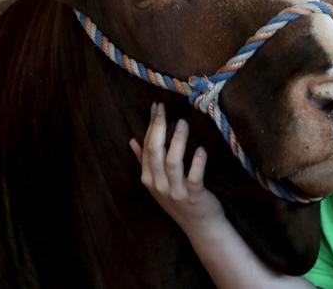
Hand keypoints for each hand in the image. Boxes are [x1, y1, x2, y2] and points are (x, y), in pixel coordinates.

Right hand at [129, 102, 224, 233]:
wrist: (199, 225)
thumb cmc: (178, 200)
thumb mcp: (157, 182)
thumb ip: (144, 161)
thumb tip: (132, 141)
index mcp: (148, 178)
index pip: (147, 147)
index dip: (151, 125)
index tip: (156, 107)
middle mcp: (158, 185)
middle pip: (155, 152)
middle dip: (159, 128)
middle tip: (164, 108)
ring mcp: (175, 192)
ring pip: (172, 163)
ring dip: (177, 141)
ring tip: (183, 123)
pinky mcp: (193, 197)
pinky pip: (193, 178)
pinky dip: (197, 163)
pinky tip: (201, 149)